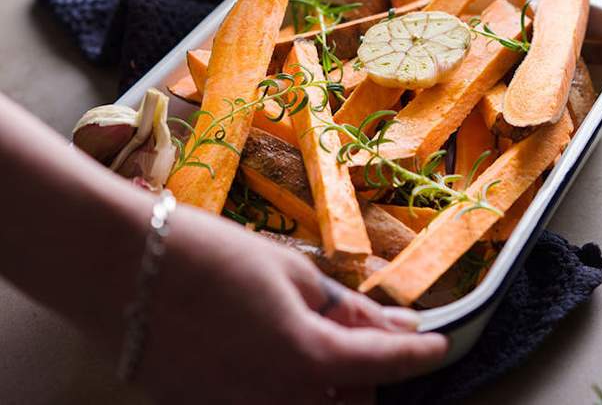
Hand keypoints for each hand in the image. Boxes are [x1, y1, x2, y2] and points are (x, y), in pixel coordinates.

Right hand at [0, 93, 446, 404]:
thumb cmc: (210, 254)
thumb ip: (345, 307)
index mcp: (310, 357)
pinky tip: (281, 356)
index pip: (385, 363)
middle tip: (373, 336)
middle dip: (374, 375)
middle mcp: (280, 400)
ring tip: (329, 345)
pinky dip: (292, 391)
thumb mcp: (289, 270)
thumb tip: (395, 323)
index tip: (440, 345)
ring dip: (335, 387)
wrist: (118, 269)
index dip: (421, 355)